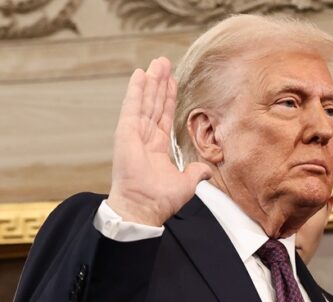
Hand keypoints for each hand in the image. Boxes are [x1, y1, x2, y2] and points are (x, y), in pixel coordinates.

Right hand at [107, 57, 210, 225]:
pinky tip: (140, 74)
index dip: (169, 97)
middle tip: (163, 63)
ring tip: (156, 63)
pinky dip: (136, 90)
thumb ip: (196, 173)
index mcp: (157, 147)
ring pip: (145, 101)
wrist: (143, 208)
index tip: (172, 81)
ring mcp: (134, 133)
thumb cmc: (159, 200)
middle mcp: (145, 137)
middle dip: (160, 83)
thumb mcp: (186, 184)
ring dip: (151, 81)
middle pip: (154, 103)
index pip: (164, 115)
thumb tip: (206, 171)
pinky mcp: (126, 132)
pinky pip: (132, 107)